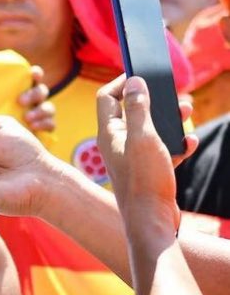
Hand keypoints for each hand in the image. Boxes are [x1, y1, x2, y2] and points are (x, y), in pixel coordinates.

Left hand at [18, 65, 55, 132]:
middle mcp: (36, 101)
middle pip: (42, 91)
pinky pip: (51, 124)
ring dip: (40, 111)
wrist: (5, 143)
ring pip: (49, 108)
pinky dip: (43, 125)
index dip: (36, 73)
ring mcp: (42, 115)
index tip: (33, 73)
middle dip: (34, 94)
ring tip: (27, 118)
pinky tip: (33, 128)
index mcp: (25, 91)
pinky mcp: (45, 129)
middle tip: (20, 101)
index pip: (35, 77)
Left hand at [96, 75, 197, 232]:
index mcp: (109, 133)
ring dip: (170, 119)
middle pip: (132, 110)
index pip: (107, 97)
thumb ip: (139, 108)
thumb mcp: (143, 137)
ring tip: (186, 111)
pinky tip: (188, 143)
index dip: (122, 81)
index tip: (143, 73)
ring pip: (151, 128)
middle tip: (172, 93)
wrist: (151, 221)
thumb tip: (134, 81)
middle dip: (154, 99)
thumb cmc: (144, 179)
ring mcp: (133, 157)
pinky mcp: (148, 170)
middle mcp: (117, 144)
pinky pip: (164, 149)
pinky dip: (177, 143)